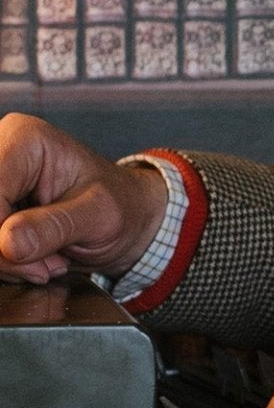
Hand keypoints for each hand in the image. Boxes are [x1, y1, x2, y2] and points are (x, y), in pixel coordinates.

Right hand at [0, 112, 168, 284]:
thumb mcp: (99, 216)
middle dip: (3, 251)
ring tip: (48, 264)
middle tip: (45, 268)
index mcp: (24, 139)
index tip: (30, 258)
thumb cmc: (119, 205)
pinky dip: (5, 261)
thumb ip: (54, 227)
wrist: (126, 218)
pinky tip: (34, 263)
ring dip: (5, 260)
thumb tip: (8, 243)